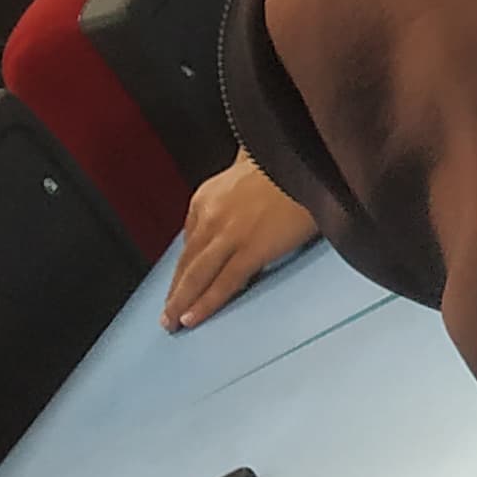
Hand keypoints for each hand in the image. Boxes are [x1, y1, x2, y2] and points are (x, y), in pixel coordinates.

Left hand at [164, 151, 318, 329]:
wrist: (308, 154)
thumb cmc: (287, 157)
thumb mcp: (250, 160)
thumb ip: (240, 171)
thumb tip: (244, 164)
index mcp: (208, 196)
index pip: (190, 239)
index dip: (185, 263)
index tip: (182, 279)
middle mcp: (211, 215)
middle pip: (188, 260)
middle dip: (176, 288)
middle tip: (167, 311)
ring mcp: (229, 234)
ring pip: (196, 276)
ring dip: (181, 302)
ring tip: (173, 322)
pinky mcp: (251, 250)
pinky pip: (224, 283)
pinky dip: (205, 304)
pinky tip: (193, 319)